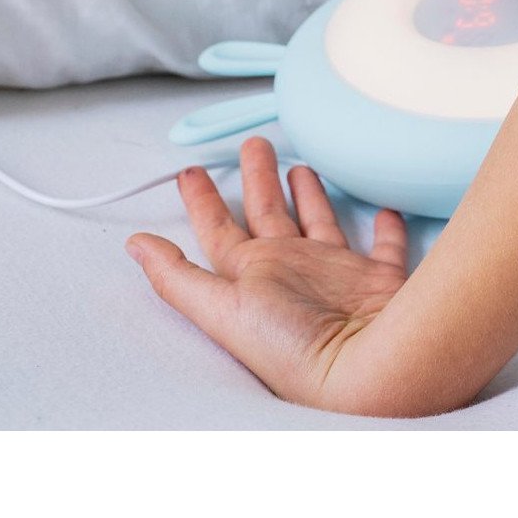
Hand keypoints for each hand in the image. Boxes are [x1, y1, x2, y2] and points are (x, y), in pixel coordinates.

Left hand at [125, 136, 408, 407]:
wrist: (364, 371)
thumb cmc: (291, 347)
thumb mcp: (221, 308)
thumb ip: (176, 276)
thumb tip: (133, 246)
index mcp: (252, 276)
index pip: (218, 229)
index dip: (201, 201)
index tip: (189, 172)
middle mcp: (290, 272)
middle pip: (268, 213)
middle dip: (256, 179)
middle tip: (252, 146)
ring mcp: (334, 275)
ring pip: (318, 221)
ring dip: (309, 195)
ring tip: (300, 167)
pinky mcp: (376, 279)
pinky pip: (382, 245)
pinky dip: (384, 226)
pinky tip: (382, 208)